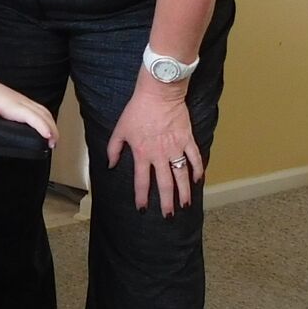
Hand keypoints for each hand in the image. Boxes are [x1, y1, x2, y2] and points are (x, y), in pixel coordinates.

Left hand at [0, 70, 57, 144]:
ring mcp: (16, 99)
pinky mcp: (14, 100)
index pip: (30, 114)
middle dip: (52, 127)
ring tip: (53, 139)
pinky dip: (43, 118)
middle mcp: (16, 99)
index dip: (42, 126)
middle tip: (55, 144)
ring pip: (40, 110)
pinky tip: (41, 127)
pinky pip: (34, 109)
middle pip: (41, 112)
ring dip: (50, 123)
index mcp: (8, 100)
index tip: (50, 137)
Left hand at [106, 74, 202, 215]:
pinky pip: (195, 158)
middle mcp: (160, 155)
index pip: (141, 181)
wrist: (159, 93)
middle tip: (169, 215)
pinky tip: (197, 180)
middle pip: (164, 184)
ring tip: (185, 204)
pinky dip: (198, 170)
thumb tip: (110, 165)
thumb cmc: (138, 109)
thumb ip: (113, 149)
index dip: (142, 197)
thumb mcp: (120, 129)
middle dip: (167, 202)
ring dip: (184, 192)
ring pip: (182, 175)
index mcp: (142, 154)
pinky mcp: (187, 139)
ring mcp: (175, 148)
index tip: (143, 208)